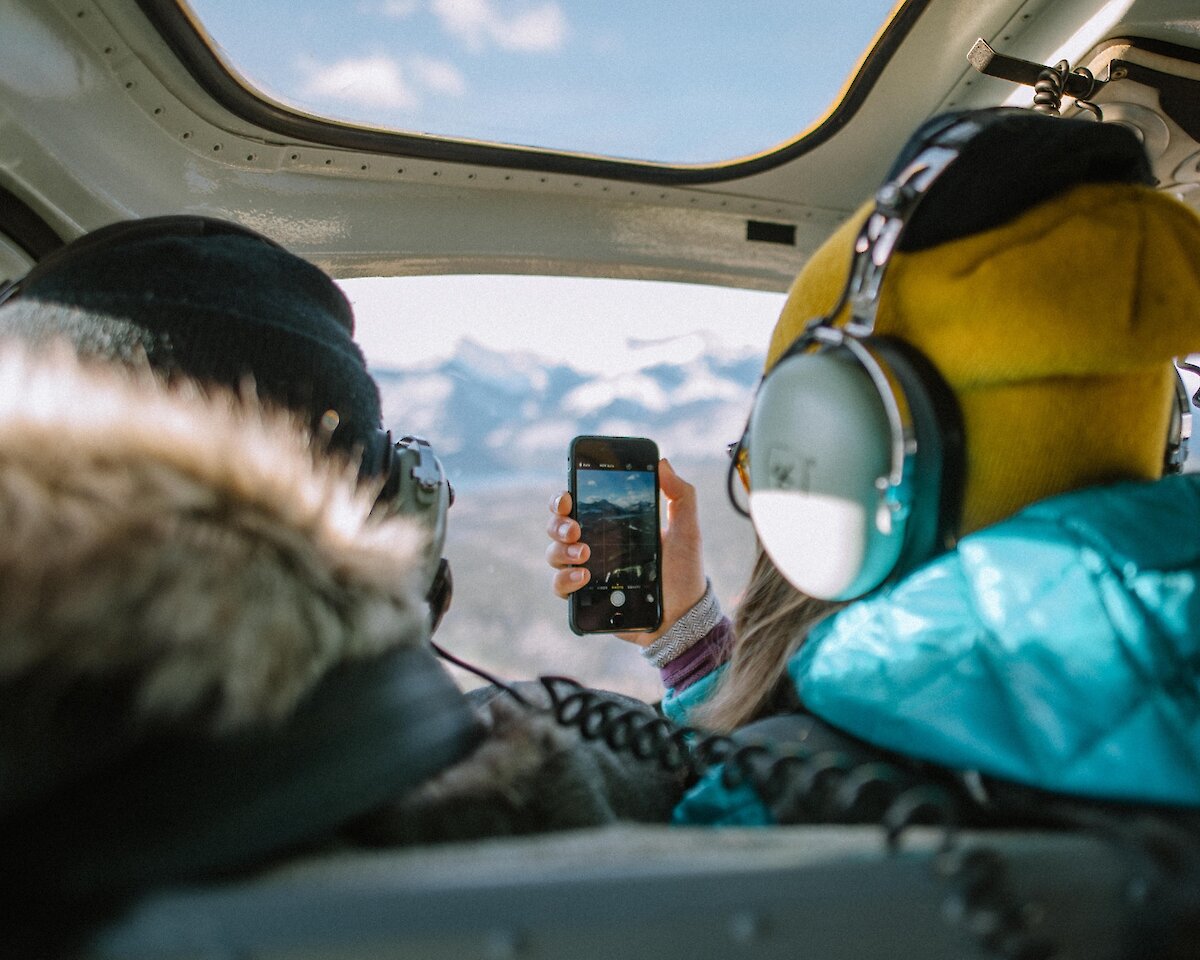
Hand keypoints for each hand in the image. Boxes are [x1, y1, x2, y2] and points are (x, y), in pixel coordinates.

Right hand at [546, 458, 706, 646]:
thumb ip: (680, 495)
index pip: (577, 503)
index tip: (568, 497)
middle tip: (576, 529)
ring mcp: (586, 570)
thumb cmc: (684, 571)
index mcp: (611, 524)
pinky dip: (565, 579)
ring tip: (585, 554)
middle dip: (558, 524)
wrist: (682, 616)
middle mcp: (593, 544)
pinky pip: (559, 585)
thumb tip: (663, 463)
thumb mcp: (687, 530)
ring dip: (562, 550)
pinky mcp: (585, 597)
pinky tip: (584, 578)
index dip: (563, 497)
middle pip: (556, 526)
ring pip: (553, 553)